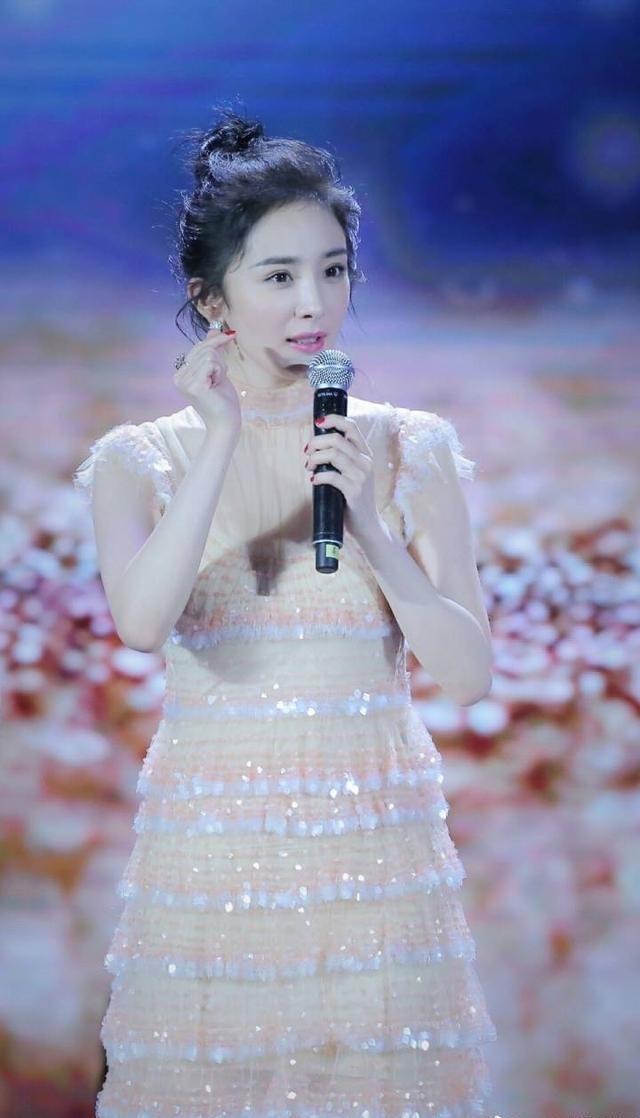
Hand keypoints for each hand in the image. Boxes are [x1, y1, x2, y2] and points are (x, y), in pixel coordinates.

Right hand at [173, 328, 241, 435]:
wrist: (226, 423)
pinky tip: (217, 386)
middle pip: (203, 349)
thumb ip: (212, 351)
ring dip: (221, 368)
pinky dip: (220, 372)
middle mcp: (178, 377)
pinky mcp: (193, 385)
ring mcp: (184, 381)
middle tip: (221, 377)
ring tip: (217, 384)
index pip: (198, 348)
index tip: (232, 334)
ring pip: (209, 355)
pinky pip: (212, 363)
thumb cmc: (223, 400)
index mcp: (181, 374)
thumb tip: (213, 329)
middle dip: (219, 359)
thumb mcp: (217, 371)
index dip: (215, 341)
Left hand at [304, 413, 381, 543]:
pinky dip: (318, 476)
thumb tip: (316, 445)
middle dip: (316, 443)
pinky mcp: (354, 491)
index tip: (318, 423)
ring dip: (314, 459)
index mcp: (365, 454)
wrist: (367, 525)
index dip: (333, 419)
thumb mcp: (351, 473)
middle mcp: (365, 462)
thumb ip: (340, 458)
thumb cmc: (353, 497)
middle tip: (307, 453)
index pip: (351, 426)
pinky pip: (331, 476)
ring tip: (309, 467)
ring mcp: (361, 476)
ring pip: (332, 455)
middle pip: (336, 439)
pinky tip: (314, 480)